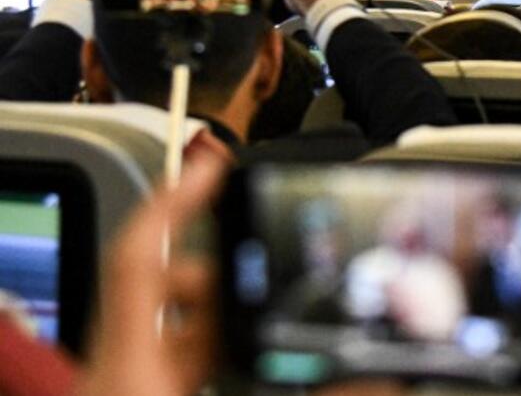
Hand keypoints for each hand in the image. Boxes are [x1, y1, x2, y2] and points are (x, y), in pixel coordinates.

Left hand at [75, 132, 409, 395]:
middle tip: (277, 264)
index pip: (143, 257)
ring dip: (228, 319)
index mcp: (130, 371)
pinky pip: (176, 366)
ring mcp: (128, 391)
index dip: (180, 202)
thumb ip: (317, 395)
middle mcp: (121, 373)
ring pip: (174, 331)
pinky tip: (258, 373)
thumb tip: (384, 383)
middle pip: (168, 291)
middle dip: (229, 271)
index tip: (216, 164)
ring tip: (278, 318)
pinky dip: (216, 356)